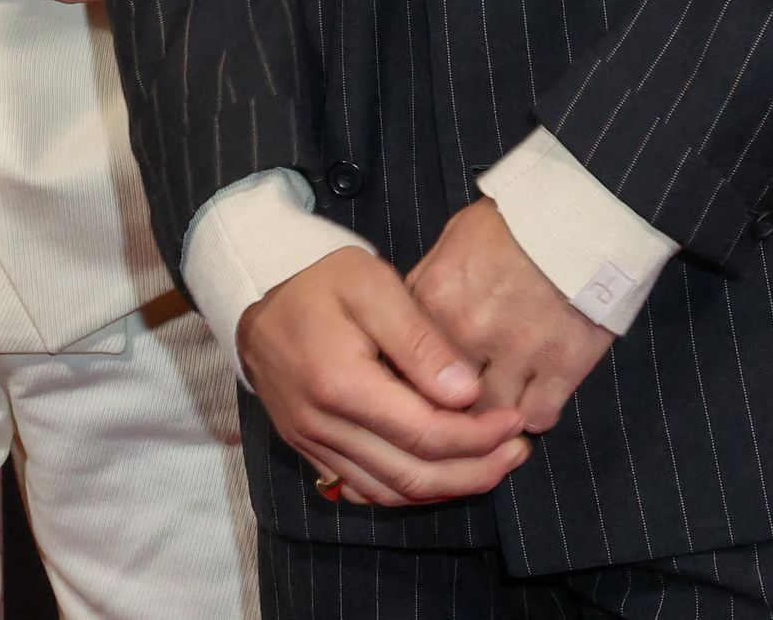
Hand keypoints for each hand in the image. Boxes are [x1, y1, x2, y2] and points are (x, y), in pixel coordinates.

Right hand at [237, 249, 533, 506]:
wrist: (255, 295)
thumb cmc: (319, 281)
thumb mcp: (373, 286)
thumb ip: (421, 341)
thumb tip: (465, 393)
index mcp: (341, 384)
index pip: (425, 434)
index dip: (479, 437)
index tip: (515, 421)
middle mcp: (322, 425)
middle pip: (413, 475)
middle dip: (475, 470)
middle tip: (517, 451)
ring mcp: (312, 443)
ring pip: (392, 492)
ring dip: (449, 487)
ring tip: (493, 464)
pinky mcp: (309, 449)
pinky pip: (367, 489)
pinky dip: (411, 489)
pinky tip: (443, 471)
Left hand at [406, 197, 614, 433]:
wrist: (584, 214)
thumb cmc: (517, 222)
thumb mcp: (454, 239)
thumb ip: (427, 287)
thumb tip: (409, 324)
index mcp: (435, 298)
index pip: (405, 364)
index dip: (413, 380)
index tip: (422, 386)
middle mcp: (469, 331)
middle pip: (444, 398)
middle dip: (449, 406)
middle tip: (458, 408)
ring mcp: (517, 351)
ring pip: (491, 416)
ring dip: (492, 417)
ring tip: (496, 411)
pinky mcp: (562, 366)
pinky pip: (538, 416)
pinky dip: (533, 415)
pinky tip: (531, 402)